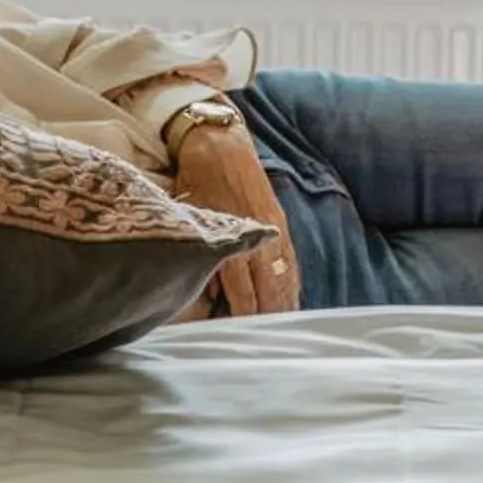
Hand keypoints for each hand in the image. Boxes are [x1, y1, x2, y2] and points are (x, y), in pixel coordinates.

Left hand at [170, 117, 299, 315]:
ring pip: (284, 278)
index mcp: (234, 237)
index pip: (243, 291)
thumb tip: (209, 292)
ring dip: (283, 304)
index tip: (237, 334)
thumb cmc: (197, 178)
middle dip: (266, 317)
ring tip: (281, 328)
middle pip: (269, 289)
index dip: (241, 316)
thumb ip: (202, 253)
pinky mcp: (280, 222)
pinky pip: (291, 261)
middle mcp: (259, 236)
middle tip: (262, 340)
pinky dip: (292, 283)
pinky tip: (291, 299)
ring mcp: (274, 229)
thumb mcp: (191, 215)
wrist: (220, 142)